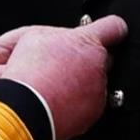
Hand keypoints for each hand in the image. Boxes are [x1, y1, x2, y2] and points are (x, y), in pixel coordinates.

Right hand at [1, 15, 127, 139]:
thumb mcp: (34, 36)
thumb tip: (61, 37)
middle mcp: (98, 65)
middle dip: (89, 59)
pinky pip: (91, 104)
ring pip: (97, 82)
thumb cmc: (28, 74)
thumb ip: (57, 34)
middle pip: (104, 57)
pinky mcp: (94, 112)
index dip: (112, 28)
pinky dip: (79, 103)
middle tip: (65, 64)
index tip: (112, 31)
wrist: (26, 110)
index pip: (113, 27)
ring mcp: (98, 90)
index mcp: (86, 42)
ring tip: (55, 86)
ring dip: (82, 83)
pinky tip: (59, 101)